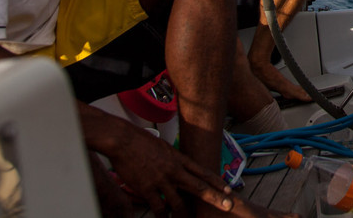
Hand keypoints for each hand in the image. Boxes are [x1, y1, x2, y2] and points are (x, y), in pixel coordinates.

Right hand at [99, 123, 234, 216]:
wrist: (123, 140)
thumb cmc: (141, 141)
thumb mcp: (163, 147)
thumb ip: (173, 159)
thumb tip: (179, 165)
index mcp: (179, 159)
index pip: (203, 172)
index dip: (217, 181)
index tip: (229, 189)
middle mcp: (174, 170)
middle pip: (199, 187)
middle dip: (215, 198)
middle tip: (229, 206)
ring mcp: (161, 180)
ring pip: (179, 203)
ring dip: (185, 215)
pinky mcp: (147, 189)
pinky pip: (158, 208)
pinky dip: (163, 216)